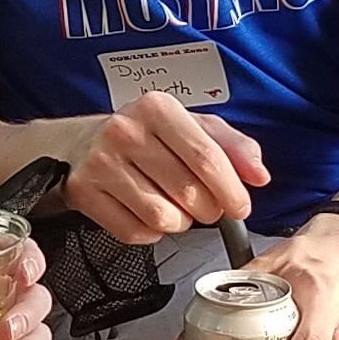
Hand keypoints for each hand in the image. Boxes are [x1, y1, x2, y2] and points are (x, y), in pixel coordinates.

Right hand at [59, 91, 269, 243]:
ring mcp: (101, 163)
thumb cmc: (144, 135)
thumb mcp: (191, 126)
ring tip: (174, 206)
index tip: (241, 206)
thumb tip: (259, 175)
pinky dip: (149, 232)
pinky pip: (134, 232)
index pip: (207, 158)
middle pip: (189, 193)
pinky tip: (146, 212)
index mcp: (157, 107)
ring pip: (163, 218)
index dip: (232, 190)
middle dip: (208, 210)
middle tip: (205, 205)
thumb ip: (233, 146)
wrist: (80, 143)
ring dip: (179, 223)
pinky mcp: (85, 192)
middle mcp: (125, 131)